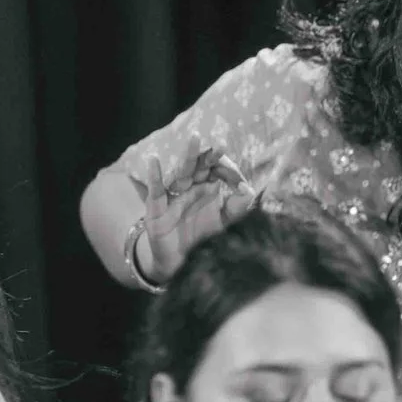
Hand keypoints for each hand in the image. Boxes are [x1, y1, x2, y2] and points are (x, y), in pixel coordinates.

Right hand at [131, 147, 251, 284]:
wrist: (180, 263)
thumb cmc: (201, 238)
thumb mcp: (223, 223)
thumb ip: (237, 208)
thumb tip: (248, 190)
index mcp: (206, 186)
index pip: (217, 170)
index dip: (228, 173)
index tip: (239, 182)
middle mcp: (190, 188)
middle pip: (199, 166)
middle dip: (209, 155)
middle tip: (221, 144)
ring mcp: (173, 196)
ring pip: (180, 173)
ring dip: (187, 156)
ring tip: (195, 138)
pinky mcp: (156, 209)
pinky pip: (156, 191)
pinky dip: (154, 176)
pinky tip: (153, 160)